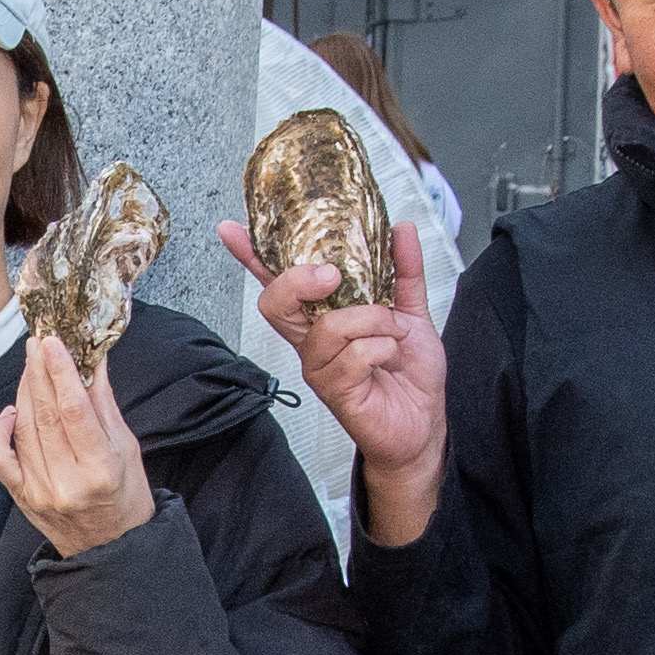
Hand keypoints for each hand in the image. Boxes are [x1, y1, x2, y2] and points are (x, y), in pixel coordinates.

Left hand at [0, 331, 152, 555]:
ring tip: (31, 365)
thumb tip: (91, 358)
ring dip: (24, 392)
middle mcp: (66, 483)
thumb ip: (103, 404)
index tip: (52, 342)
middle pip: (44, 416)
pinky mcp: (21, 498)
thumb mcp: (127, 448)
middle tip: (37, 342)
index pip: (73, 411)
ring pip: (22, 430)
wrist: (111, 550)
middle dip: (38, 373)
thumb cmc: (126, 496)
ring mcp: (39, 493)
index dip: (59, 372)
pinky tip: (11, 410)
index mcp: (99, 470)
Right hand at [225, 218, 447, 544]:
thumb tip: (403, 228)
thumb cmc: (408, 375)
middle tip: (333, 274)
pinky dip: (382, 347)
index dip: (252, 257)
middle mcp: (312, 341)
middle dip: (299, 280)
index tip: (230, 229)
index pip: (278, 283)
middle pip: (275, 302)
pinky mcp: (334, 391)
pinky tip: (391, 355)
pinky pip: (353, 354)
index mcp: (322, 317)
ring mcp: (319, 367)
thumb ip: (405, 271)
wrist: (424, 425)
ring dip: (372, 319)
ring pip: (327, 326)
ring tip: (394, 331)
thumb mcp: (412, 312)